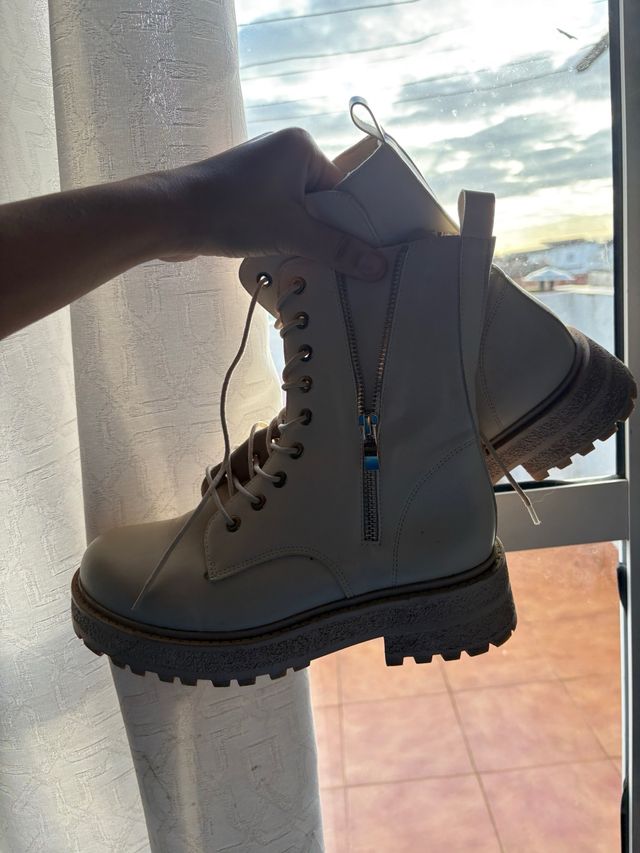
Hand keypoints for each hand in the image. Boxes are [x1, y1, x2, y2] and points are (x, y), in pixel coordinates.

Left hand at [158, 128, 386, 280]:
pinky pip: (275, 217)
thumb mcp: (294, 232)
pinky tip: (282, 259)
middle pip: (321, 203)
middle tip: (335, 267)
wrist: (170, 216)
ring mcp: (260, 173)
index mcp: (301, 146)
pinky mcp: (242, 193)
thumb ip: (339, 249)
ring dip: (301, 240)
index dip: (350, 224)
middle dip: (324, 235)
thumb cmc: (233, 212)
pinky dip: (280, 237)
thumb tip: (381, 266)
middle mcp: (282, 152)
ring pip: (297, 214)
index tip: (359, 256)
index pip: (341, 190)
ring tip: (307, 266)